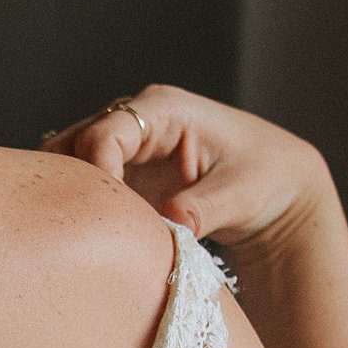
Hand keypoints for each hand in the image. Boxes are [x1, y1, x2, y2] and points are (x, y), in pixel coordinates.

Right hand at [43, 84, 334, 276]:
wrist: (277, 188)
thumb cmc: (267, 179)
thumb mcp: (242, 195)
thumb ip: (203, 209)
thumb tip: (168, 223)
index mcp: (164, 108)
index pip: (104, 134)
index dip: (96, 174)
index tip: (107, 218)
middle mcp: (135, 120)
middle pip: (72, 144)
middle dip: (71, 186)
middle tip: (83, 232)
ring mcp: (125, 147)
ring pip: (69, 164)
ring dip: (71, 198)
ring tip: (83, 237)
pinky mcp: (122, 174)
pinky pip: (85, 187)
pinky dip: (80, 210)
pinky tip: (88, 239)